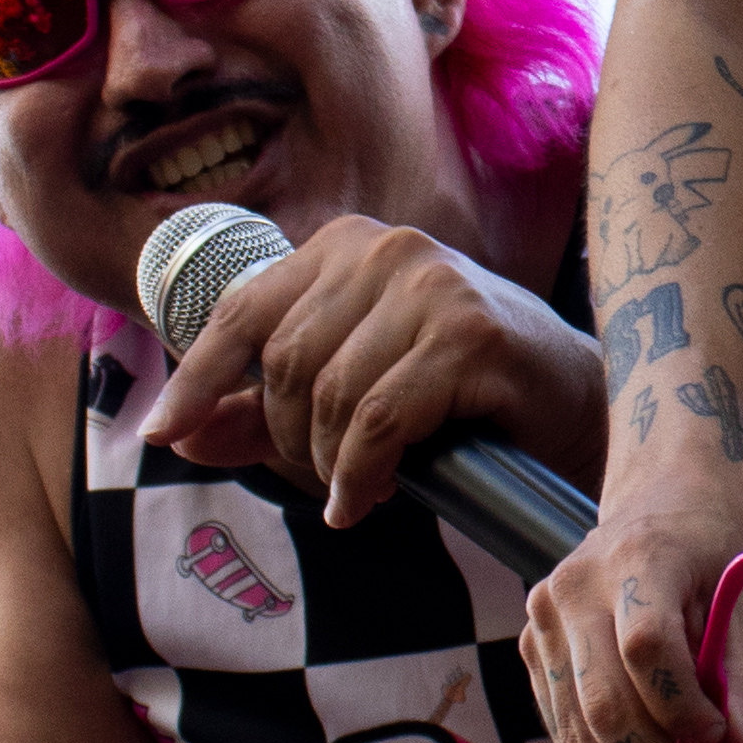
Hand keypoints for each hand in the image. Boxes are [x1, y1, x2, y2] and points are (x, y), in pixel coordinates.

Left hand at [149, 218, 606, 526]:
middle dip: (287, 440)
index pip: (242, 309)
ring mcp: (431, 285)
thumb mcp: (351, 394)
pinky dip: (361, 473)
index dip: (196, 377)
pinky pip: (377, 421)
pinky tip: (373, 497)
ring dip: (329, 464)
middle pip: (282, 362)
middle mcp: (386, 249)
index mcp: (348, 245)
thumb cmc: (463, 397)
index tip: (163, 433)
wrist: (579, 407)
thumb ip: (263, 409)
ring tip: (358, 490)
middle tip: (324, 481)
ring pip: (328, 395)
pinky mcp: (469, 334)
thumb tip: (177, 436)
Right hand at [515, 493, 742, 742]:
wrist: (665, 493)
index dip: (683, 705)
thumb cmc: (718, 545)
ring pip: (572, 731)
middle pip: (602, 705)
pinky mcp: (533, 651)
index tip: (722, 741)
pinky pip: (561, 729)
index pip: (647, 646)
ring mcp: (542, 622)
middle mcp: (571, 591)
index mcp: (635, 560)